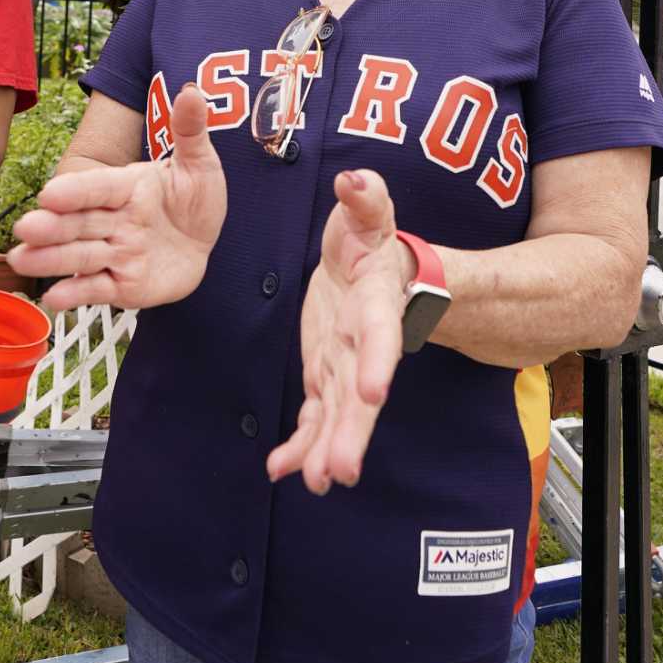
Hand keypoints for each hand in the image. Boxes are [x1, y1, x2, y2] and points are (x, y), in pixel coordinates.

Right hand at [8, 84, 225, 309]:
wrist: (205, 242)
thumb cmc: (195, 198)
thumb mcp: (199, 163)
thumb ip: (190, 130)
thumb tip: (192, 90)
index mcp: (127, 187)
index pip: (98, 188)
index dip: (76, 191)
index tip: (51, 195)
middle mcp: (114, 220)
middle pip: (79, 223)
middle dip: (52, 227)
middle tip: (25, 228)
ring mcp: (115, 253)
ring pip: (79, 256)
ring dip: (50, 260)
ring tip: (22, 260)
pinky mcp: (122, 285)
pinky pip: (96, 289)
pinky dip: (75, 295)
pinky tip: (53, 299)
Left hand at [265, 169, 413, 494]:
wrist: (373, 264)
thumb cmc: (370, 235)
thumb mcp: (370, 210)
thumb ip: (366, 198)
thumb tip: (355, 179)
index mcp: (378, 302)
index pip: (379, 333)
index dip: (376, 361)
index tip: (373, 392)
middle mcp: (364, 342)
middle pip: (360, 390)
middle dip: (352, 431)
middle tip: (340, 470)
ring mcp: (345, 363)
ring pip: (339, 412)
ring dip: (326, 447)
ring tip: (314, 482)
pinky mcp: (327, 374)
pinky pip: (316, 415)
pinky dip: (302, 443)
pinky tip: (283, 469)